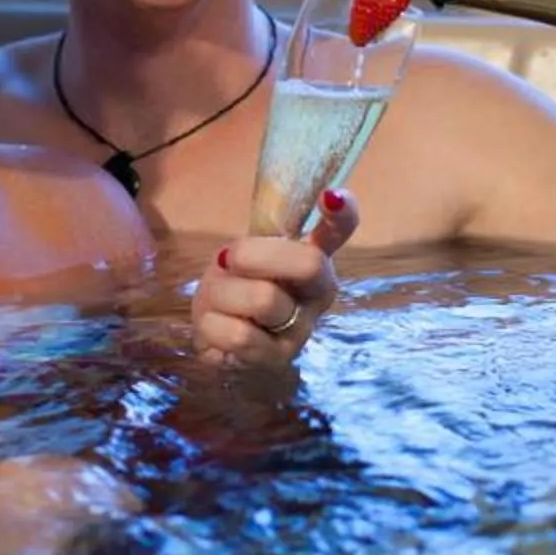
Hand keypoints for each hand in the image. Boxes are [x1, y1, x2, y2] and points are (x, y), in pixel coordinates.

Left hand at [187, 188, 360, 367]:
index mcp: (312, 257)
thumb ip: (257, 237)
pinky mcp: (277, 358)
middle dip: (258, 255)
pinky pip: (240, 335)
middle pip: (310, 264)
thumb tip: (248, 242)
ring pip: (263, 299)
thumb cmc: (233, 284)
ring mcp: (302, 328)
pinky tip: (215, 326)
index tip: (330, 196)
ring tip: (218, 299)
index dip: (342, 213)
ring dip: (224, 293)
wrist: (216, 333)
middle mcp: (317, 293)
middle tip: (228, 258)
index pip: (339, 231)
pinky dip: (213, 325)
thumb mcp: (244, 254)